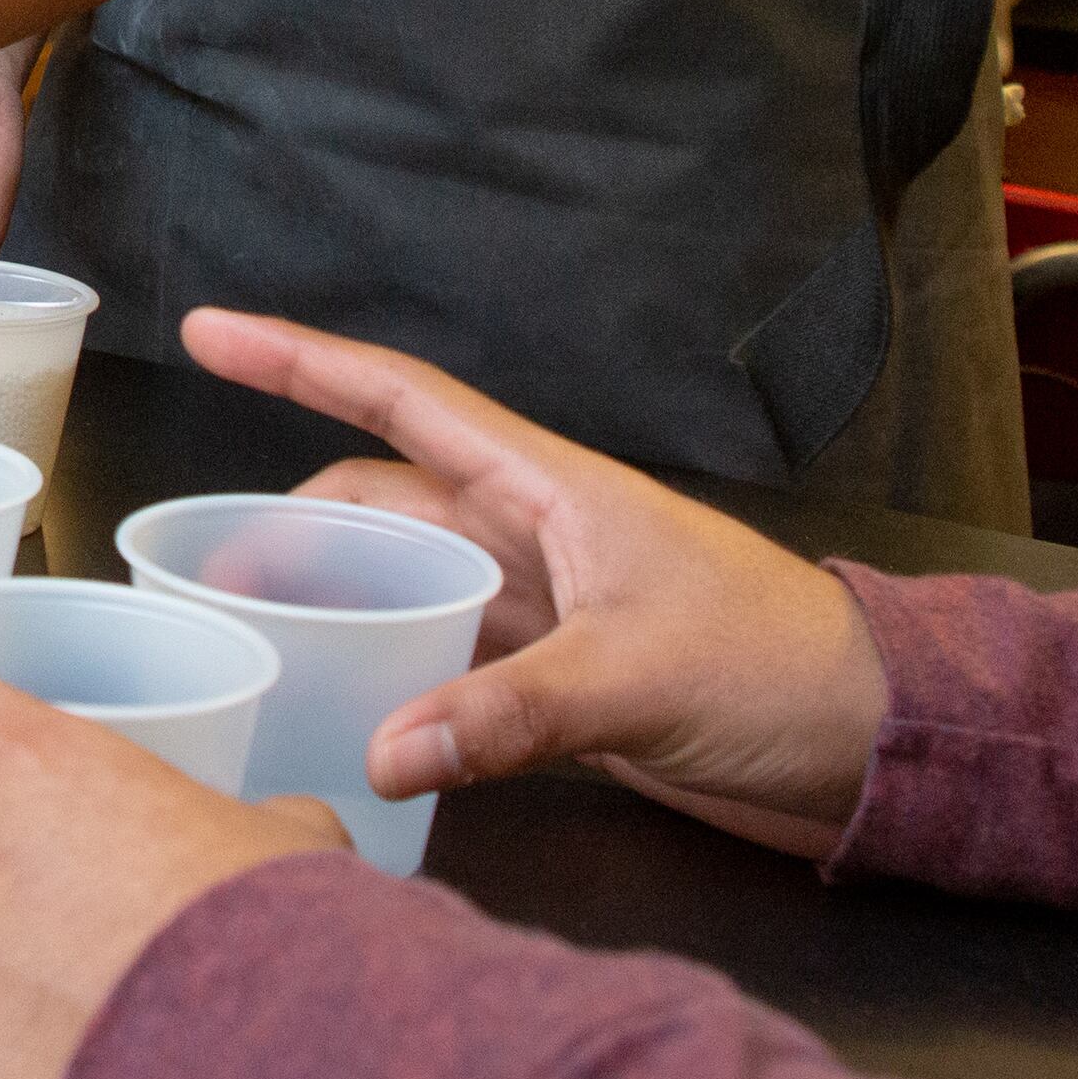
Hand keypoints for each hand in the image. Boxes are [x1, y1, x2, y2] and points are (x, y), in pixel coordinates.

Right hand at [177, 307, 889, 854]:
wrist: (876, 744)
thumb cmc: (783, 667)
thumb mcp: (640, 676)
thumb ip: (510, 714)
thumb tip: (383, 749)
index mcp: (549, 488)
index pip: (400, 402)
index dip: (299, 360)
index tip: (208, 329)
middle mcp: (531, 537)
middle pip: (377, 508)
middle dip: (287, 524)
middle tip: (201, 570)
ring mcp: (540, 612)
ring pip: (402, 590)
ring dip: (335, 611)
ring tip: (250, 644)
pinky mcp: (556, 687)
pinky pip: (444, 672)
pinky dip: (394, 693)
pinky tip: (353, 728)